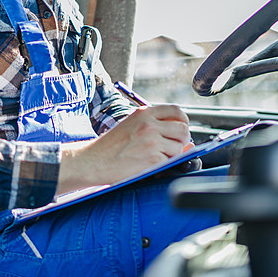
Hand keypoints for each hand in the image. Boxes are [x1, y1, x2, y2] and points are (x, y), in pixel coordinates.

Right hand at [57, 105, 190, 194]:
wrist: (94, 161)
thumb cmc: (111, 145)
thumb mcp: (131, 124)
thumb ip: (154, 125)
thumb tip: (182, 135)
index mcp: (144, 113)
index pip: (176, 111)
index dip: (183, 121)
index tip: (180, 129)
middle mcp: (150, 125)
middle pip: (183, 129)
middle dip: (182, 139)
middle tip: (173, 146)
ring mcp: (152, 142)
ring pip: (179, 147)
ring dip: (172, 154)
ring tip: (155, 156)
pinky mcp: (153, 159)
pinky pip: (170, 161)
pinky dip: (164, 165)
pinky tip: (150, 165)